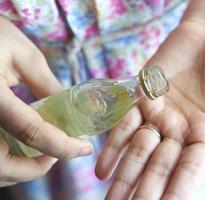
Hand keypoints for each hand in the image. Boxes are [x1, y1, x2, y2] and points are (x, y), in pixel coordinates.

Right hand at [0, 17, 92, 186]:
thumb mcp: (23, 55)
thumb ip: (47, 86)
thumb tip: (72, 112)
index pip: (31, 132)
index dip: (63, 146)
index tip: (85, 148)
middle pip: (2, 166)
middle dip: (36, 169)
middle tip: (60, 154)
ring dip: (19, 169)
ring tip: (43, 153)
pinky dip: (5, 162)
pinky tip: (20, 149)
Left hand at [95, 9, 204, 199]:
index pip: (190, 173)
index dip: (176, 194)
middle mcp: (180, 132)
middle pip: (159, 168)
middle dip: (144, 192)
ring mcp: (160, 116)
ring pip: (138, 151)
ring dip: (124, 176)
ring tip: (110, 199)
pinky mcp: (142, 97)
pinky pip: (124, 123)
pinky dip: (114, 145)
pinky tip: (102, 169)